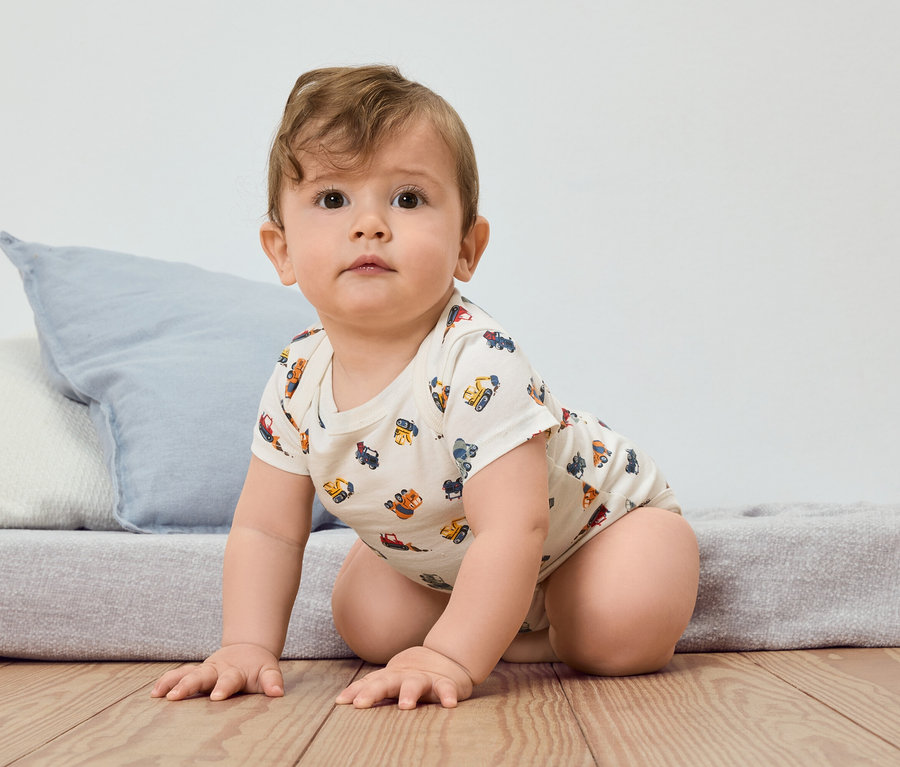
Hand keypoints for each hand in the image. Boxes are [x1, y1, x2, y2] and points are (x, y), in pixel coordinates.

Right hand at [150, 643, 283, 700]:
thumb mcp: (269, 671)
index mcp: (236, 672)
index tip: (217, 696)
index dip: (224, 687)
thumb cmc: (259, 667)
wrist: (249, 649)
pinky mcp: (196, 673)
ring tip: (159, 695)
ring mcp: (205, 671)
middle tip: (176, 696)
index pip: (230, 680)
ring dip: (173, 683)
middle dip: (189, 685)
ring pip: (186, 674)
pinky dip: (166, 682)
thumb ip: (272, 681)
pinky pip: (179, 675)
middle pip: (201, 676)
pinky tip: (154, 693)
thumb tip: (278, 693)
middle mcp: (217, 670)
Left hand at [336, 646, 473, 709]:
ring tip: (405, 706)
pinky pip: (446, 689)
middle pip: (386, 682)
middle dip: (373, 692)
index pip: (370, 683)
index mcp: (391, 678)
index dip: (356, 691)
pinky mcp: (445, 683)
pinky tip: (449, 704)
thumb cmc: (413, 674)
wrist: (448, 658)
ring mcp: (425, 679)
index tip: (341, 701)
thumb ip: (370, 687)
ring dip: (409, 693)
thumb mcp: (392, 680)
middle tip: (360, 703)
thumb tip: (339, 700)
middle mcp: (405, 677)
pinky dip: (447, 695)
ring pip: (415, 684)